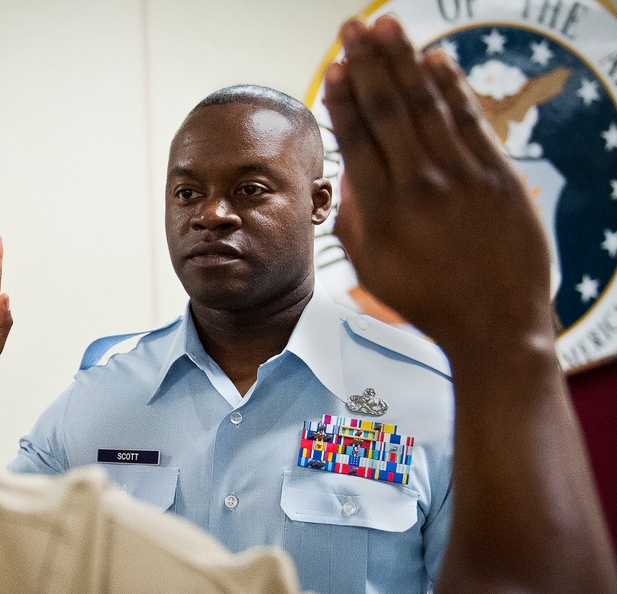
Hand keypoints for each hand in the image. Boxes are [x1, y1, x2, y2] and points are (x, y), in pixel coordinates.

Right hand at [323, 16, 554, 356]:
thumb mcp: (370, 270)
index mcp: (383, 212)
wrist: (494, 324)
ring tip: (387, 26)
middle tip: (352, 28)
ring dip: (405, 61)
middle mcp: (421, 187)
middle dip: (368, 63)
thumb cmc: (426, 301)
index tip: (332, 69)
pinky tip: (435, 60)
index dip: (343, 100)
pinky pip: (470, 119)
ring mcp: (464, 177)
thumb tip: (345, 177)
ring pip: (428, 105)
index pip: (358, 140)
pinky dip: (451, 86)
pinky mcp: (499, 175)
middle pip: (389, 110)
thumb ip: (351, 220)